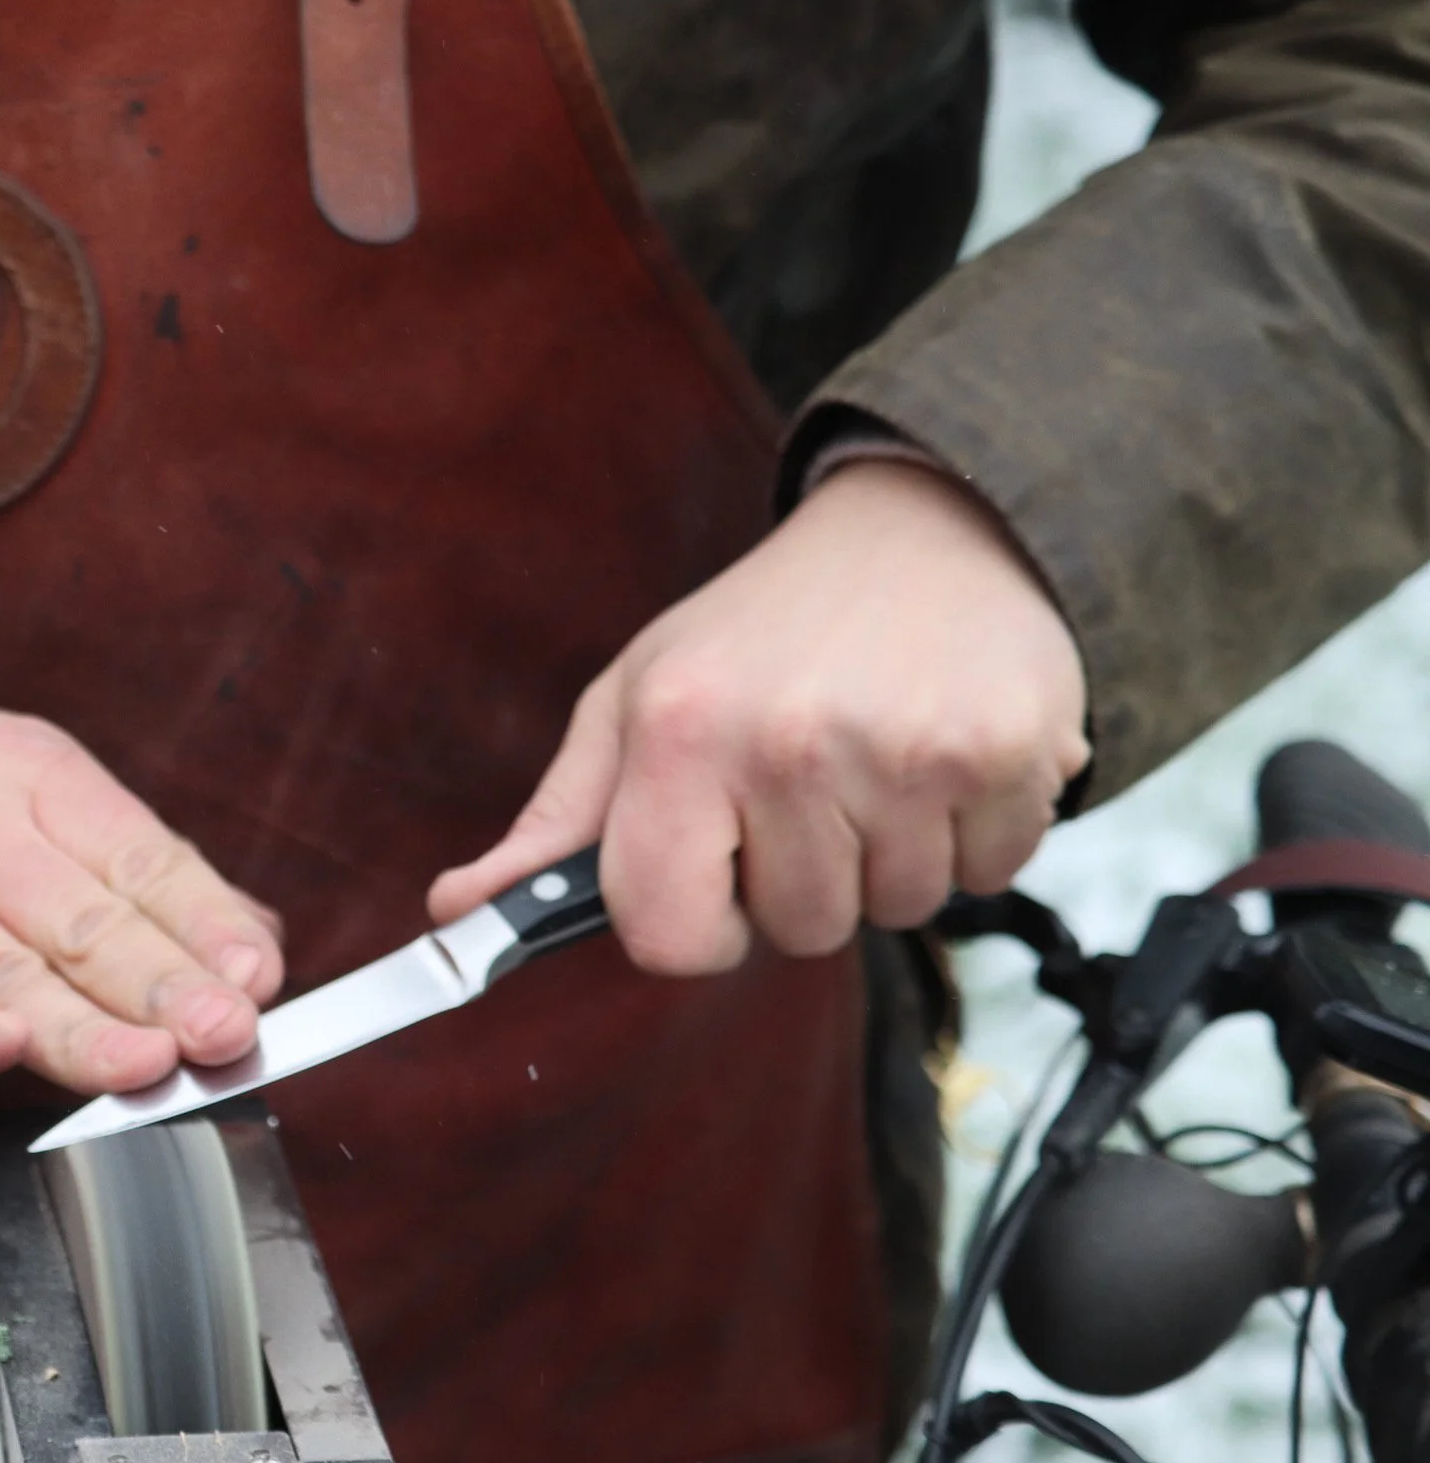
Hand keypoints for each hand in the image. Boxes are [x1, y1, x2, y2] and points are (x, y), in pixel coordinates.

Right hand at [0, 673, 284, 1091]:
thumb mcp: (0, 773)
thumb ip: (119, 859)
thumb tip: (251, 936)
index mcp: (23, 770)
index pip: (136, 853)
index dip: (202, 920)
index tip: (259, 976)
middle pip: (78, 915)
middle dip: (163, 980)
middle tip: (228, 1033)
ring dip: (79, 1022)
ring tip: (148, 1065)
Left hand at [429, 460, 1089, 971]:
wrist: (931, 524)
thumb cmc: (764, 631)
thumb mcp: (636, 701)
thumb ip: (555, 822)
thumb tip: (453, 912)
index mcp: (679, 733)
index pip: (669, 938)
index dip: (694, 925)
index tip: (714, 878)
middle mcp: (789, 743)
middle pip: (797, 933)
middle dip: (802, 880)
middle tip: (809, 784)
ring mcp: (906, 753)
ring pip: (896, 912)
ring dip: (889, 859)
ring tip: (878, 759)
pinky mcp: (1008, 755)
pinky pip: (988, 877)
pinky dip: (972, 835)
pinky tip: (943, 755)